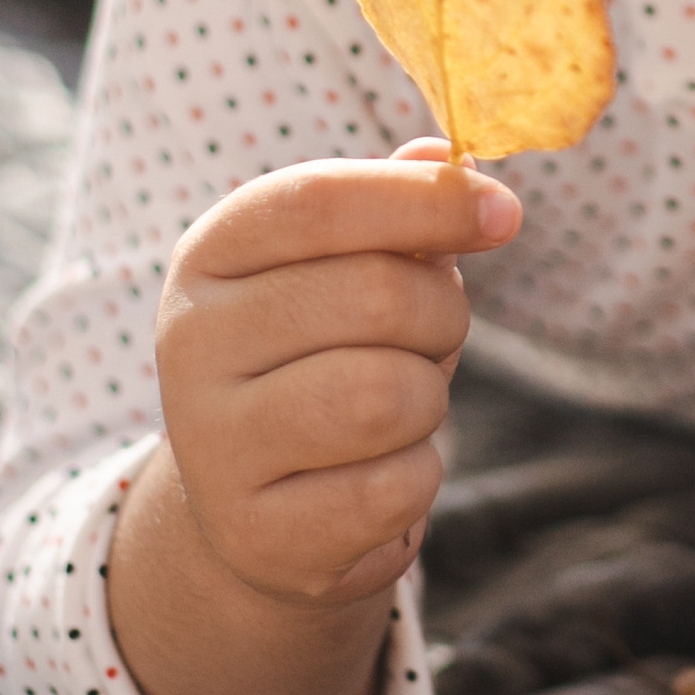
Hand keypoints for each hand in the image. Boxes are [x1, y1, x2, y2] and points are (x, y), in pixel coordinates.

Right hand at [152, 140, 514, 607]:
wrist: (259, 508)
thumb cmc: (324, 359)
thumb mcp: (347, 270)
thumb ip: (399, 208)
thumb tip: (453, 160)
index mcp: (209, 256)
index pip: (315, 202)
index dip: (423, 201)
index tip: (504, 212)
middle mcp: (190, 344)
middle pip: (371, 296)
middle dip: (443, 315)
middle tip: (436, 337)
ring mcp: (213, 445)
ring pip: (386, 397)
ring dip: (428, 400)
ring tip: (400, 406)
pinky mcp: (257, 534)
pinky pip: (392, 488)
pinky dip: (416, 476)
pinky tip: (378, 476)